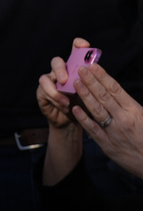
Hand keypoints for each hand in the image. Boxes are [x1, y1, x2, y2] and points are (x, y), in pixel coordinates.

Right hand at [38, 38, 91, 184]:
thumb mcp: (90, 92)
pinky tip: (65, 106)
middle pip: (56, 62)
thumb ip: (90, 81)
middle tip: (65, 79)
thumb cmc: (83, 105)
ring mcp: (49, 81)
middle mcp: (59, 72)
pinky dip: (55, 99)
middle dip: (60, 69)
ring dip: (56, 89)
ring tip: (66, 99)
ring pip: (46, 78)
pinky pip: (44, 92)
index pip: (74, 51)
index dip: (78, 45)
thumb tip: (96, 69)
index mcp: (73, 69)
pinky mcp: (42, 92)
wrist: (71, 122)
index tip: (84, 45)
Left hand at [70, 63, 142, 178]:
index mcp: (135, 111)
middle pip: (104, 96)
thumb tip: (114, 90)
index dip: (103, 76)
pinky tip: (74, 109)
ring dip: (85, 95)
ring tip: (75, 83)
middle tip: (80, 69)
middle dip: (91, 81)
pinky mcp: (107, 144)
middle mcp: (124, 119)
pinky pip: (93, 129)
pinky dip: (83, 119)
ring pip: (97, 110)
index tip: (93, 66)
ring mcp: (114, 132)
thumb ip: (129, 105)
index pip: (116, 89)